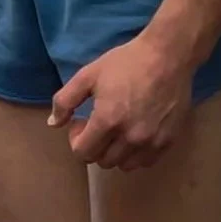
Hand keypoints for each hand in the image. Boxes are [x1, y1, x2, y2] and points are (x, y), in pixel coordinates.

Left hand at [48, 36, 194, 170]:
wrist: (166, 56)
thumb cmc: (125, 62)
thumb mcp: (89, 74)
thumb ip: (66, 100)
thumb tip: (53, 123)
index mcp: (107, 120)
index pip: (83, 153)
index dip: (76, 139)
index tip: (80, 123)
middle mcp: (129, 138)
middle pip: (102, 161)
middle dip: (94, 145)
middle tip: (97, 123)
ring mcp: (150, 142)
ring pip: (123, 165)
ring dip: (114, 152)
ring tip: (116, 129)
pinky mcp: (167, 142)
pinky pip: (145, 162)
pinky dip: (135, 154)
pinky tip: (134, 132)